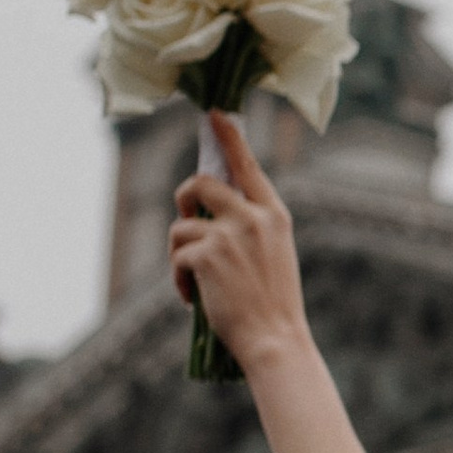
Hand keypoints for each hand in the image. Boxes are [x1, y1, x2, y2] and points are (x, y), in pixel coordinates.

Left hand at [170, 114, 310, 375]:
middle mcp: (253, 216)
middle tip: (187, 222)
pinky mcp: (206, 254)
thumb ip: (251, 226)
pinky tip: (193, 298)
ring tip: (195, 279)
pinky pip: (177, 256)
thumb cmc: (274, 303)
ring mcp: (229, 234)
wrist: (275, 338)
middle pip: (200, 183)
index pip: (248, 165)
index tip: (214, 114)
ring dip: (180, 252)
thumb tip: (211, 210)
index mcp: (275, 214)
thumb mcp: (274, 253)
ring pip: (181, 225)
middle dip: (184, 200)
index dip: (229, 138)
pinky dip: (179, 279)